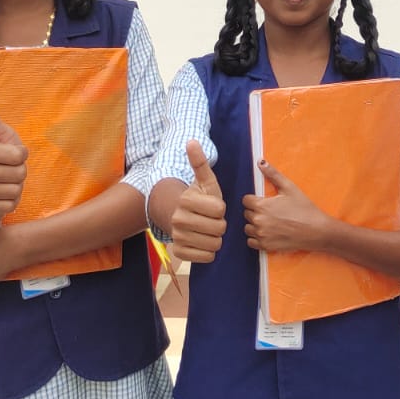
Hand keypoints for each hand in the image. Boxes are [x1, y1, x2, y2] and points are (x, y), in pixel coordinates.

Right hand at [0, 99, 27, 220]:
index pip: (20, 155)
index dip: (21, 154)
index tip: (12, 154)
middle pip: (20, 173)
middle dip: (20, 171)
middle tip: (9, 170)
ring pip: (17, 189)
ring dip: (17, 186)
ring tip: (5, 182)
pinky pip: (11, 205)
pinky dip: (12, 201)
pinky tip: (2, 195)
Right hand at [170, 141, 226, 263]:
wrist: (179, 217)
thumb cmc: (199, 198)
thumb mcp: (204, 181)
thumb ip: (200, 163)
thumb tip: (191, 141)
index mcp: (187, 199)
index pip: (219, 209)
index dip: (221, 208)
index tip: (213, 206)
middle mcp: (179, 219)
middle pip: (219, 228)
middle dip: (220, 225)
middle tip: (211, 219)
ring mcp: (178, 237)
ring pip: (214, 244)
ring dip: (216, 238)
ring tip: (207, 230)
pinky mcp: (180, 253)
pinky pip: (206, 257)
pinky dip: (209, 252)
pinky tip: (203, 242)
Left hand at [242, 160, 327, 253]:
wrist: (316, 231)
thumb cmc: (304, 208)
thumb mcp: (289, 188)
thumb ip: (273, 174)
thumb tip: (261, 162)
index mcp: (262, 206)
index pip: (245, 200)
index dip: (254, 199)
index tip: (263, 200)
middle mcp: (258, 221)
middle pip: (246, 213)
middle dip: (255, 211)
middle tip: (270, 210)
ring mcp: (261, 235)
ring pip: (248, 228)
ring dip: (255, 224)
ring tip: (269, 221)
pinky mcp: (265, 246)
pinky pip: (251, 242)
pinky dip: (256, 237)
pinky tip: (267, 232)